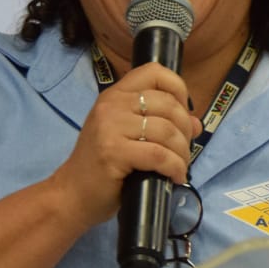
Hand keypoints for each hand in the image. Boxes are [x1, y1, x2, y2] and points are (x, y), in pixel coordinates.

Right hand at [49, 63, 201, 231]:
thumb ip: (160, 124)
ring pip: (166, 131)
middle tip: (184, 150)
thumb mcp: (129, 137)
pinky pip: (159, 154)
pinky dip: (175, 167)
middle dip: (185, 130)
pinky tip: (175, 177)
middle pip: (168, 104)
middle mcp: (112, 104)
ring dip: (182, 152)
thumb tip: (197, 123)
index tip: (183, 113)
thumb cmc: (102, 166)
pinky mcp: (113, 152)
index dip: (178, 88)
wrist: (71, 195)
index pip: (155, 72)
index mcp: (115, 95)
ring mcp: (110, 127)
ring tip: (180, 167)